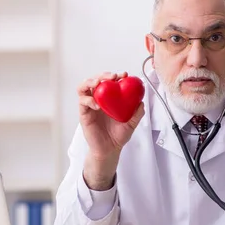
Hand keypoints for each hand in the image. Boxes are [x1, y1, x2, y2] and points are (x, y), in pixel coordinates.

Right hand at [78, 72, 144, 189]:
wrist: (109, 150)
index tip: (124, 75)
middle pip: (95, 80)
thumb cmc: (118, 135)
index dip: (115, 76)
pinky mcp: (84, 114)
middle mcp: (98, 99)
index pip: (109, 82)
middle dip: (103, 75)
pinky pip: (82, 103)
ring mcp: (89, 106)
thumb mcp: (132, 124)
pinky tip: (97, 105)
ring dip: (90, 82)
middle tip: (112, 76)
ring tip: (98, 83)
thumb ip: (137, 114)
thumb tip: (141, 103)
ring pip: (83, 87)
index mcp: (109, 98)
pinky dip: (88, 100)